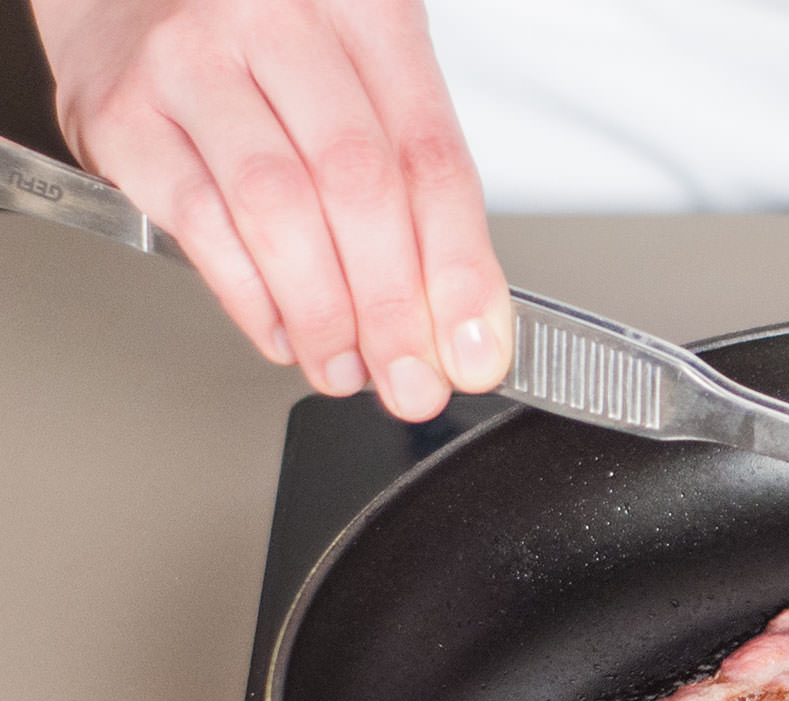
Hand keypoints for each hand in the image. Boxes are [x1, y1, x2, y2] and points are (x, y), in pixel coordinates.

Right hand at [28, 0, 510, 420]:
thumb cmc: (267, 37)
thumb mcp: (364, 76)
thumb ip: (414, 184)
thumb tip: (458, 323)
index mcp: (366, 9)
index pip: (431, 161)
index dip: (459, 272)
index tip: (473, 352)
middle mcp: (276, 20)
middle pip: (357, 188)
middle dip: (394, 309)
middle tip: (411, 381)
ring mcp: (191, 61)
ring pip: (278, 211)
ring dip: (324, 314)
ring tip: (347, 368)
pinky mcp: (122, 113)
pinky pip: (201, 224)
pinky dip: (252, 299)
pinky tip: (284, 333)